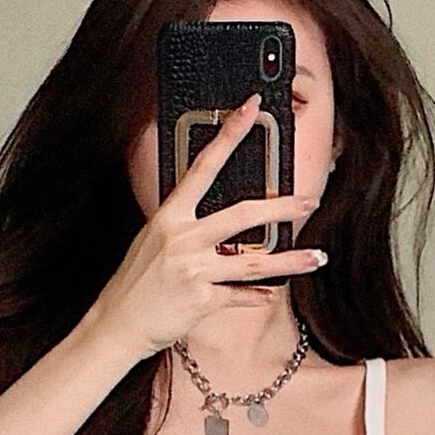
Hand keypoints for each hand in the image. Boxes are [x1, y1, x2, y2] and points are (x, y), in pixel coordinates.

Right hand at [84, 92, 328, 363]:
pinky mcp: (202, 300)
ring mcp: (194, 269)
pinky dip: (257, 296)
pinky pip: (240, 295)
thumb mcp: (154, 241)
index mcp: (170, 215)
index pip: (204, 165)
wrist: (118, 324)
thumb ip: (186, 226)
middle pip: (243, 214)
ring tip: (316, 257)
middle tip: (309, 201)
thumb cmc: (136, 283)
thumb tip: (223, 222)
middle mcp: (183, 238)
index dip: (229, 134)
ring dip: (290, 261)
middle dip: (282, 207)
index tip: (250, 109)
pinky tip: (271, 293)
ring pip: (254, 262)